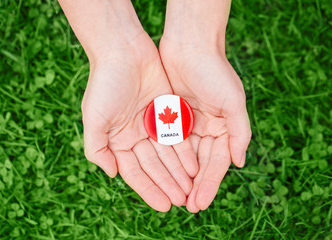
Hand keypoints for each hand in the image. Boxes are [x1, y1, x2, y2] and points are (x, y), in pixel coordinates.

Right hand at [82, 32, 197, 211]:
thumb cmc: (105, 83)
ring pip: (168, 155)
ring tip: (192, 190)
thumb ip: (97, 149)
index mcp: (117, 140)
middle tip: (183, 202)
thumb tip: (112, 174)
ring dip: (179, 173)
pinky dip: (185, 152)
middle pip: (154, 167)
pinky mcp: (166, 112)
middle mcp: (135, 136)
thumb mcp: (94, 118)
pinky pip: (178, 136)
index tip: (164, 206)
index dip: (149, 190)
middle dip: (167, 184)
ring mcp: (151, 124)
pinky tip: (195, 167)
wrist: (123, 50)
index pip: (135, 173)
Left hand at [159, 37, 251, 211]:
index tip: (199, 203)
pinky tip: (161, 174)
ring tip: (173, 197)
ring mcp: (188, 124)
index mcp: (224, 128)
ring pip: (183, 157)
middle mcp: (207, 129)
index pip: (217, 163)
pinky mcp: (171, 116)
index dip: (209, 184)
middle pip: (199, 164)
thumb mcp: (233, 101)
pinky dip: (166, 158)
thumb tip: (240, 163)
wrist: (190, 45)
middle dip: (193, 185)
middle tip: (186, 207)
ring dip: (179, 177)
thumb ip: (239, 132)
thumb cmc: (214, 71)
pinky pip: (168, 142)